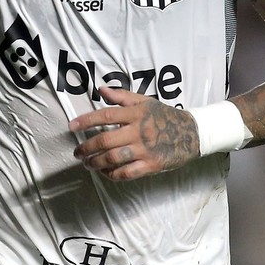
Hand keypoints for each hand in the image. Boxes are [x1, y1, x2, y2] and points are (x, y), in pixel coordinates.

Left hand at [69, 87, 199, 180]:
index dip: (86, 121)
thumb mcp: (145, 101)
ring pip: (113, 158)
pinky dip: (113, 174)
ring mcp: (145, 149)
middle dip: (86, 148)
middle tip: (78, 152)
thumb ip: (121, 96)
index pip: (106, 115)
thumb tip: (101, 89)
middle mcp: (138, 131)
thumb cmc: (165, 116)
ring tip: (88, 164)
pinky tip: (106, 172)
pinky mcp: (151, 164)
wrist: (192, 132)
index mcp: (136, 113)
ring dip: (96, 163)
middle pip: (105, 140)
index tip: (71, 126)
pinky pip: (127, 173)